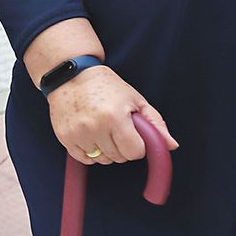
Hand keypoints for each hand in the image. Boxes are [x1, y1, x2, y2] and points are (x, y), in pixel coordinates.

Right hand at [48, 66, 178, 164]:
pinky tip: (90, 136)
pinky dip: (89, 152)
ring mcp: (77, 132)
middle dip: (122, 147)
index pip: (134, 152)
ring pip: (101, 160)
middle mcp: (94, 126)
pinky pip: (84, 158)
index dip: (137, 145)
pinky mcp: (64, 136)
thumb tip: (172, 145)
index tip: (132, 134)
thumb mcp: (135, 100)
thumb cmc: (107, 87)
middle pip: (118, 158)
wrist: (71, 76)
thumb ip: (155, 123)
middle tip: (116, 129)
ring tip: (101, 130)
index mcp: (115, 116)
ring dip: (105, 151)